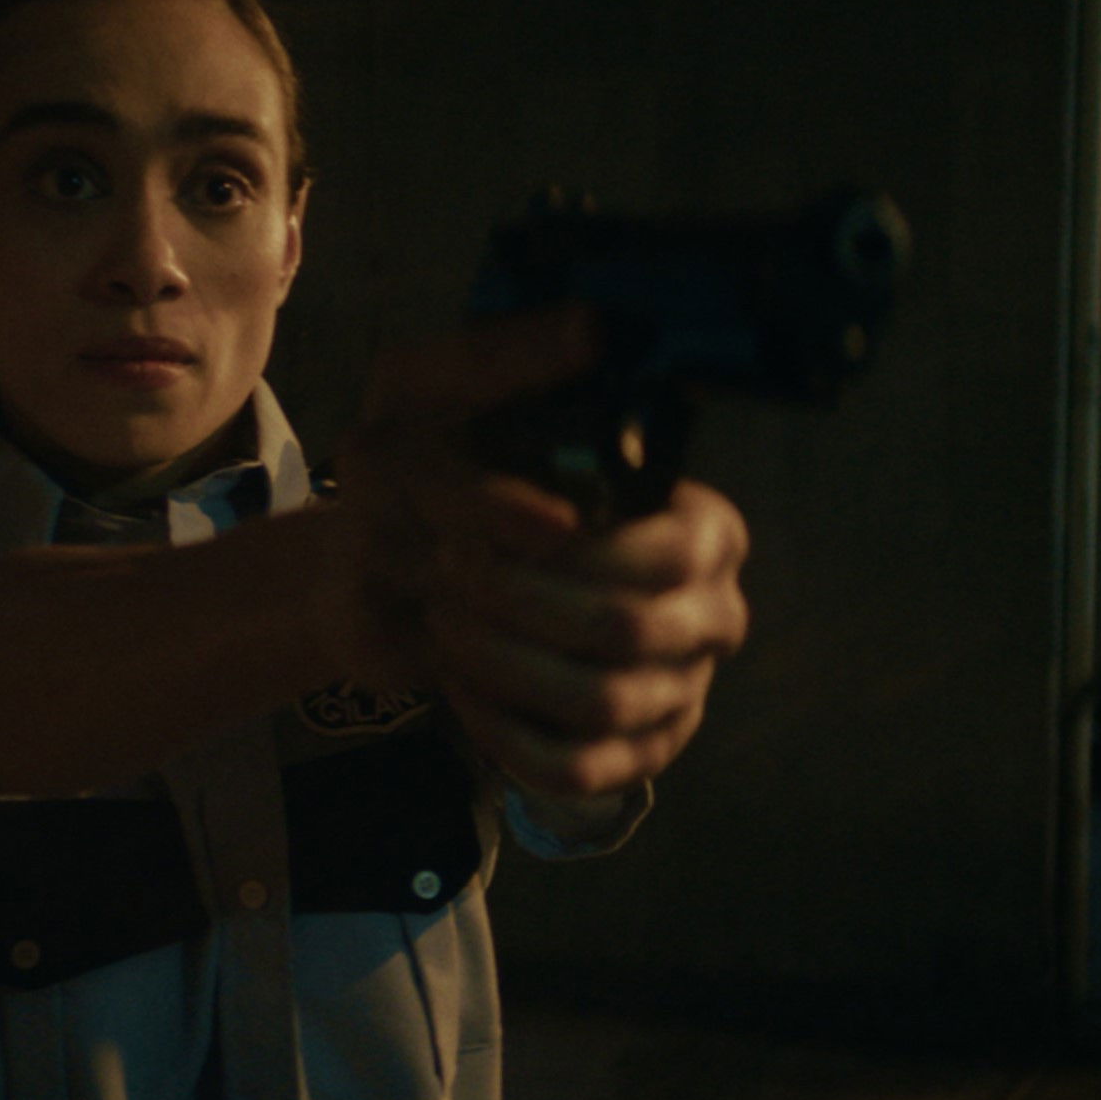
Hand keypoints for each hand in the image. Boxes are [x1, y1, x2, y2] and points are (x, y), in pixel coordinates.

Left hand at [325, 311, 751, 796]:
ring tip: (445, 620)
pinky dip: (505, 733)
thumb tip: (598, 331)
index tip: (468, 527)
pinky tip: (460, 686)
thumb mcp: (438, 388)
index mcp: (702, 522)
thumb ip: (511, 356)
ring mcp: (676, 689)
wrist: (389, 561)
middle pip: (626, 630)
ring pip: (601, 704)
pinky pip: (578, 768)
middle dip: (515, 605)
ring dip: (502, 665)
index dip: (554, 549)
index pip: (659, 552)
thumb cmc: (426, 464)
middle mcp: (711, 608)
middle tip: (444, 574)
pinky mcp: (629, 754)